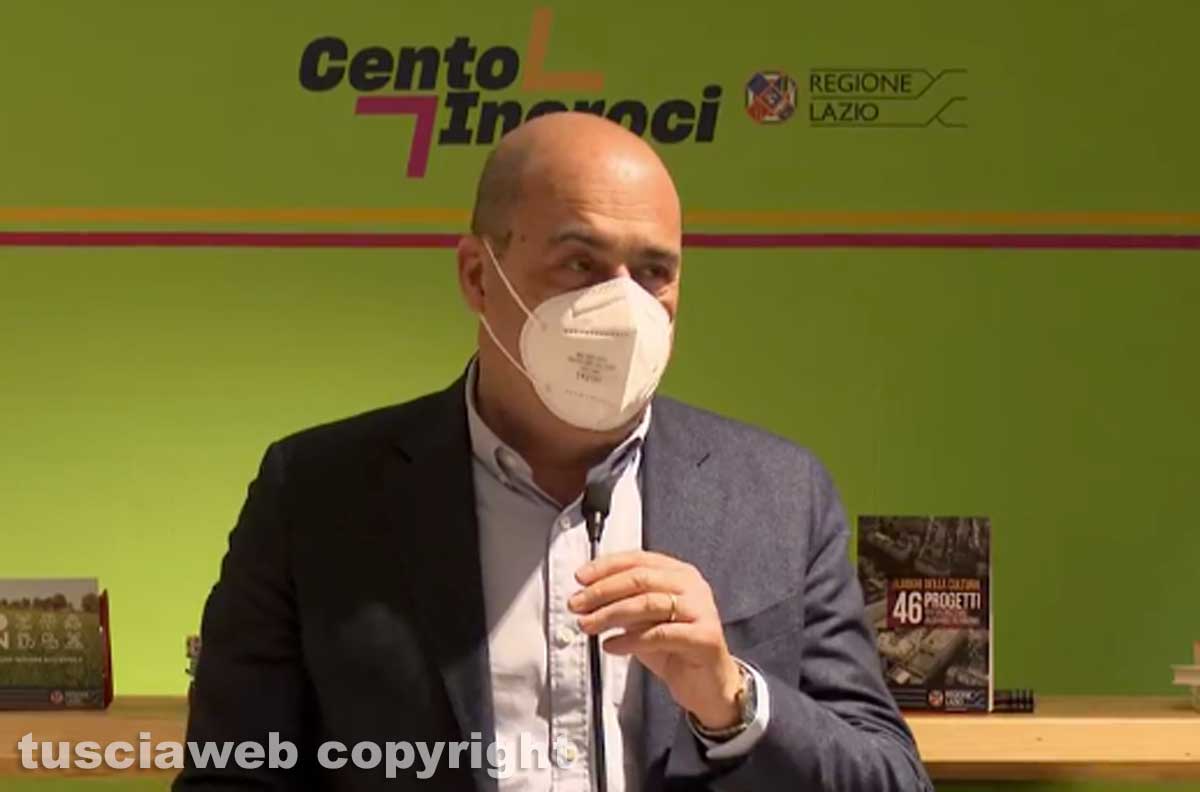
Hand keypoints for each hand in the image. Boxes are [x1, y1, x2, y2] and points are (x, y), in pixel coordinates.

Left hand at [569, 550, 741, 730]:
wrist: (707, 685)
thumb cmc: (674, 648)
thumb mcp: (644, 621)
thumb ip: (623, 604)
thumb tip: (586, 596)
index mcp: (679, 573)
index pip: (638, 559)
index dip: (606, 566)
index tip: (580, 578)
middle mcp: (693, 586)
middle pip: (640, 578)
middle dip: (602, 590)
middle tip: (577, 603)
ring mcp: (702, 610)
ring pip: (648, 603)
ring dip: (610, 614)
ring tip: (588, 625)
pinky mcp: (704, 637)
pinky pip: (660, 634)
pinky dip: (629, 639)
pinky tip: (611, 645)